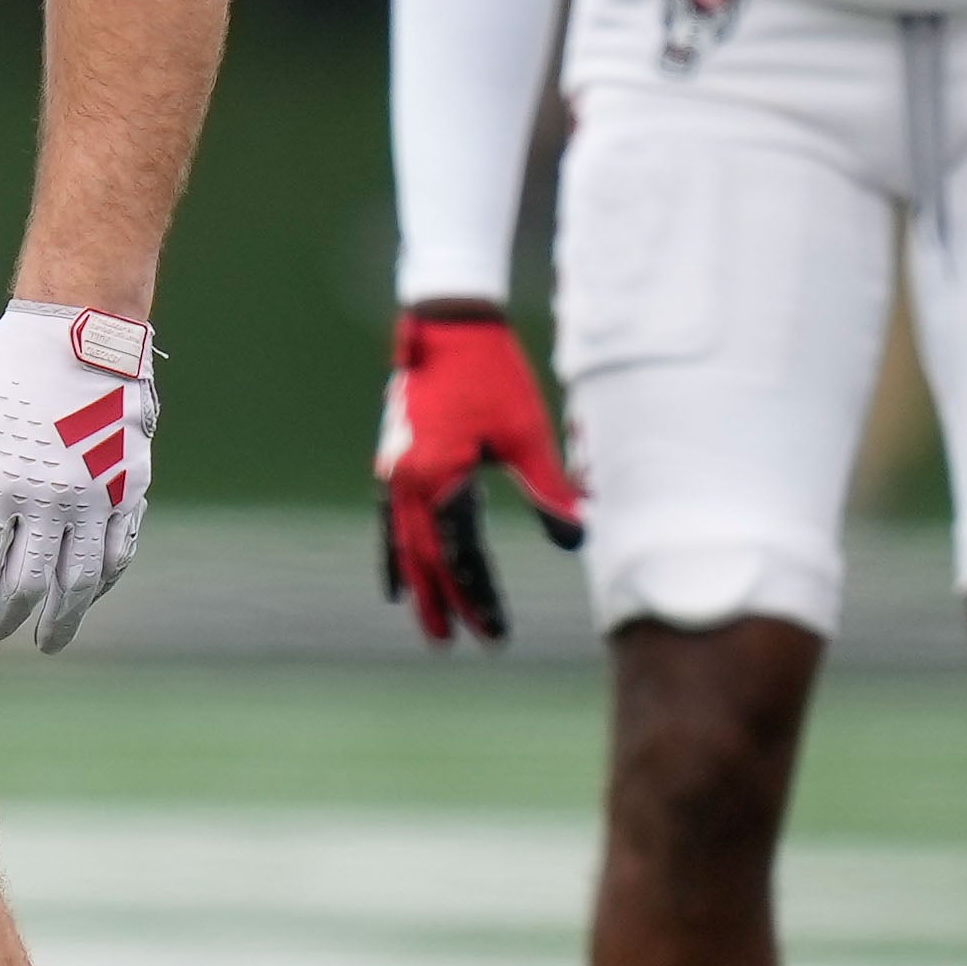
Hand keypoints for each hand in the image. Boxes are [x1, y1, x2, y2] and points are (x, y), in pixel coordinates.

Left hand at [0, 302, 155, 653]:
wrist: (80, 330)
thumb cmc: (4, 373)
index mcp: (0, 486)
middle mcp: (51, 501)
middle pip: (26, 588)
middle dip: (2, 623)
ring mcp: (97, 497)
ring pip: (80, 581)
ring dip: (62, 620)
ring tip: (47, 642)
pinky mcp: (131, 487)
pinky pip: (119, 551)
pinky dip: (101, 582)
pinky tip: (86, 595)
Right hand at [377, 304, 582, 646]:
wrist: (449, 322)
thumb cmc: (493, 373)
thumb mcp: (526, 433)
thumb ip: (547, 489)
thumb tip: (577, 537)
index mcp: (437, 477)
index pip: (457, 554)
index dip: (476, 596)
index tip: (494, 631)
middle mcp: (406, 479)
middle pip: (423, 556)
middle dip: (441, 600)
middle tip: (452, 643)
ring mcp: (394, 468)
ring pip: (401, 541)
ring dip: (415, 583)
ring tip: (423, 622)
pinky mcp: (395, 457)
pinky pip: (389, 517)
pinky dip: (393, 551)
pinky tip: (396, 578)